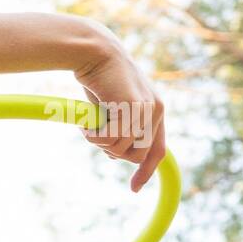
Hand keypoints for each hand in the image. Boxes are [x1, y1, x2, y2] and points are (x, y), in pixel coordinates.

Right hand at [73, 25, 166, 191]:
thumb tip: (116, 152)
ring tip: (88, 124)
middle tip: (94, 134)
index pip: (157, 150)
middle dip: (112, 151)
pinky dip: (94, 136)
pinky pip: (112, 140)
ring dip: (100, 142)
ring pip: (122, 150)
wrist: (95, 52)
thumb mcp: (111, 108)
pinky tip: (86, 122)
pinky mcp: (135, 109)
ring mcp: (147, 110)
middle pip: (137, 155)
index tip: (134, 189)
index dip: (145, 171)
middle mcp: (156, 111)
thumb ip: (119, 127)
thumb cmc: (98, 78)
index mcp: (155, 110)